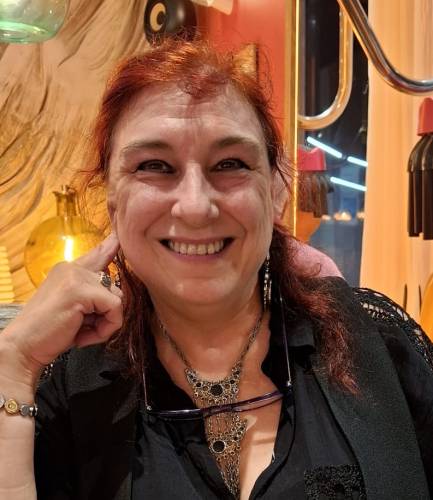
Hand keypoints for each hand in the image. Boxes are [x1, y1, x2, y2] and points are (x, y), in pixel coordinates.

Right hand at [1, 233, 122, 377]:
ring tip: (80, 332)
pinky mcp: (82, 290)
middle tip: (83, 328)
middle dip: (106, 313)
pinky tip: (82, 336)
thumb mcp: (74, 309)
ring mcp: (76, 277)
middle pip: (115, 286)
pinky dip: (105, 329)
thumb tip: (119, 295)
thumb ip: (92, 297)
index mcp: (68, 269)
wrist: (22, 347)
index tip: (119, 235)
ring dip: (105, 324)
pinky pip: (115, 309)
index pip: (97, 253)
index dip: (110, 245)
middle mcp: (73, 268)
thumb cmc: (48, 333)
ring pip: (117, 300)